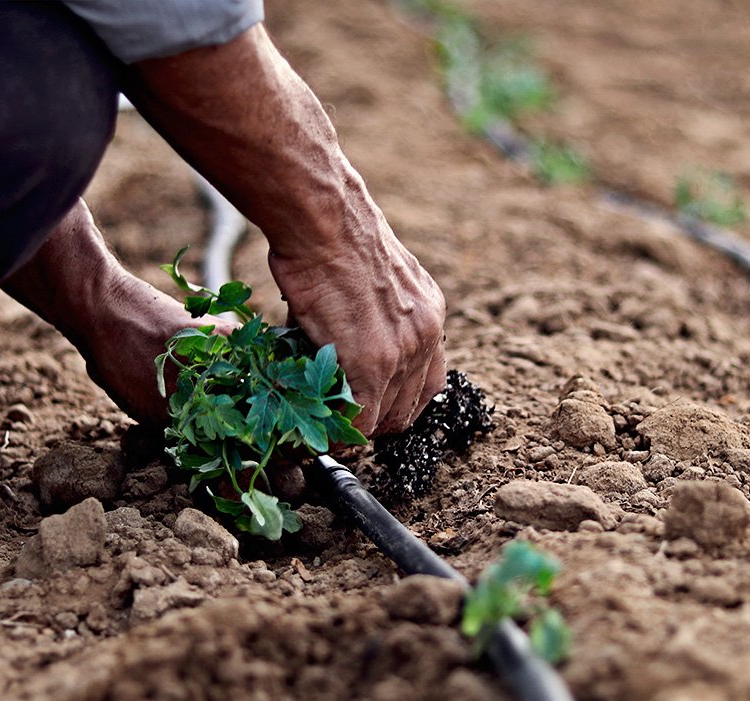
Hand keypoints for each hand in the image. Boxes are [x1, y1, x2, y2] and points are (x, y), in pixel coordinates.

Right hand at [123, 25, 447, 433]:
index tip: (367, 405)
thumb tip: (337, 347)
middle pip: (411, 407)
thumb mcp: (369, 280)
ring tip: (329, 426)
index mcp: (428, 313)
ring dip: (356, 428)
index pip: (426, 380)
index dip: (394, 399)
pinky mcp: (373, 364)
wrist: (323, 218)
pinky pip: (362, 420)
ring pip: (388, 418)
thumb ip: (368, 318)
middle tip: (344, 422)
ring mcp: (404, 351)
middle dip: (377, 421)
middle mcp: (427, 334)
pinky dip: (340, 432)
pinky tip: (320, 428)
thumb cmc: (331, 237)